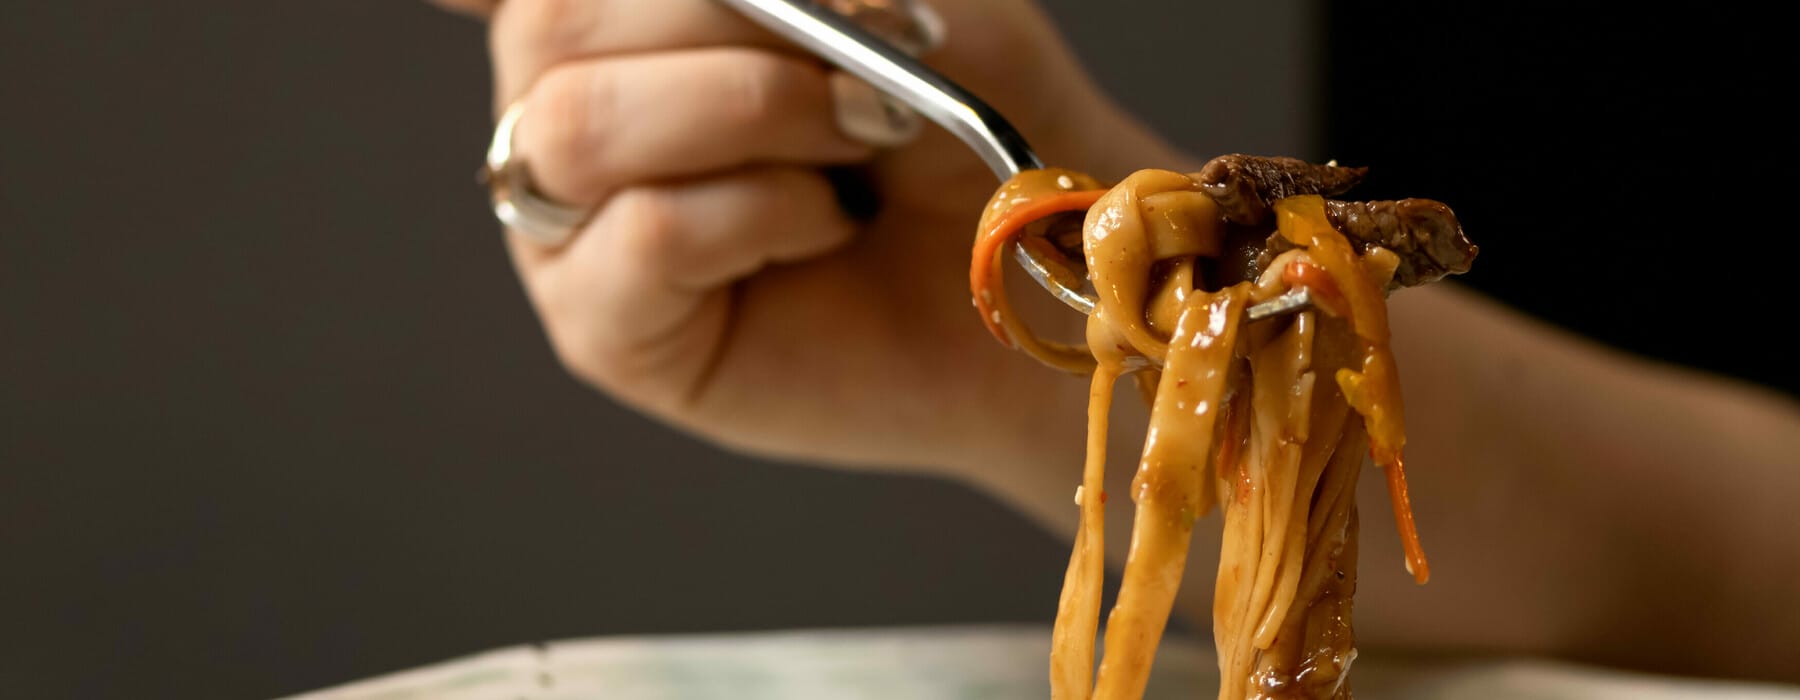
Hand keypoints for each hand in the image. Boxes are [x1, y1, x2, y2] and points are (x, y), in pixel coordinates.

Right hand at [439, 0, 1186, 476]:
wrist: (1037, 277)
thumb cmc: (970, 125)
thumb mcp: (904, 0)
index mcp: (619, 15)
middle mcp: (567, 103)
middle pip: (549, 22)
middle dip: (728, 31)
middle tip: (861, 71)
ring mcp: (574, 220)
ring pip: (575, 126)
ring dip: (750, 113)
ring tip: (855, 143)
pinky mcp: (607, 325)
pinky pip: (643, 235)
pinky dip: (757, 213)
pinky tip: (820, 229)